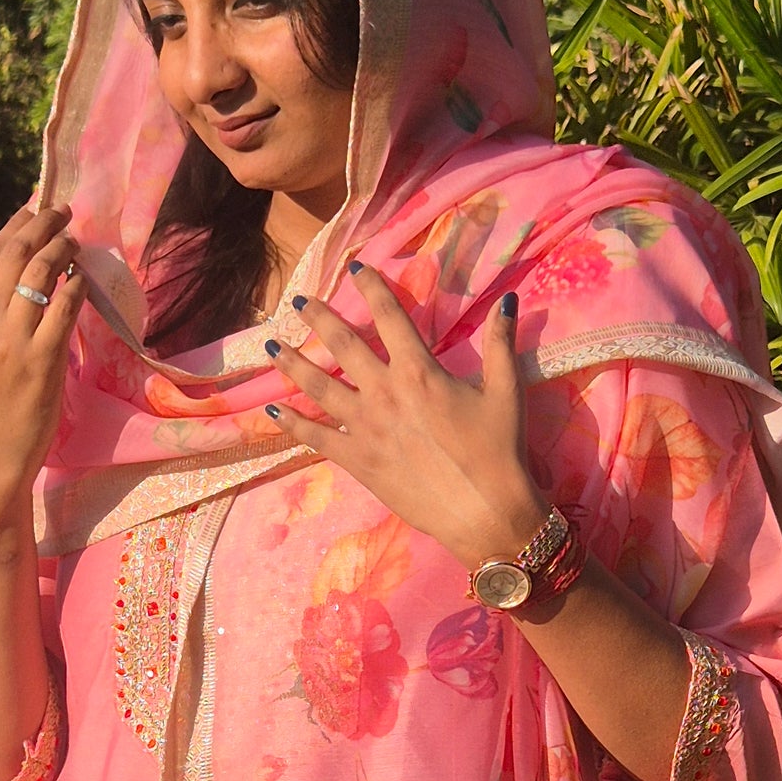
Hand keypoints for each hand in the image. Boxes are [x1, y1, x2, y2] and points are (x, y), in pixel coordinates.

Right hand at [0, 200, 83, 523]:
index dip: (13, 227)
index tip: (32, 210)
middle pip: (16, 255)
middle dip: (42, 225)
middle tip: (61, 212)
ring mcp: (10, 339)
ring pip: (41, 274)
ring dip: (61, 249)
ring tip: (73, 240)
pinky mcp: (42, 359)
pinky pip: (64, 308)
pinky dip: (75, 286)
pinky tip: (81, 278)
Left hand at [264, 264, 547, 570]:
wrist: (483, 513)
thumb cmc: (498, 453)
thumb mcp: (506, 392)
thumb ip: (502, 344)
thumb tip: (509, 301)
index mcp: (418, 371)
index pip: (390, 316)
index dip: (372, 288)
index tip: (356, 268)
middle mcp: (384, 392)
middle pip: (343, 344)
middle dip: (319, 317)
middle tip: (300, 299)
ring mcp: (365, 427)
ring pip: (318, 386)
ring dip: (292, 362)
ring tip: (272, 344)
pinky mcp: (356, 460)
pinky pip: (315, 436)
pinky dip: (291, 422)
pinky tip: (272, 409)